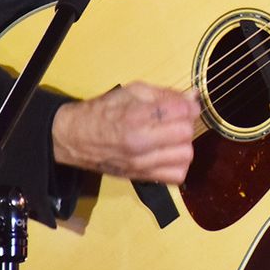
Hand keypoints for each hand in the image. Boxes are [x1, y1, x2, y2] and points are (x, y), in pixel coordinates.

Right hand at [51, 82, 200, 183]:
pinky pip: (177, 175)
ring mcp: (141, 164)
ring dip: (184, 143)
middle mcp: (140, 143)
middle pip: (186, 134)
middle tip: (176, 118)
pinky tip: (169, 152)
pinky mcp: (142, 178)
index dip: (189, 105)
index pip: (181, 111)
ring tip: (172, 135)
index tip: (185, 103)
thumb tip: (193, 97)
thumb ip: (165, 94)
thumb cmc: (103, 110)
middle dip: (186, 122)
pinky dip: (178, 163)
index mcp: (136, 116)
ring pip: (185, 155)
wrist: (76, 138)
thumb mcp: (132, 91)